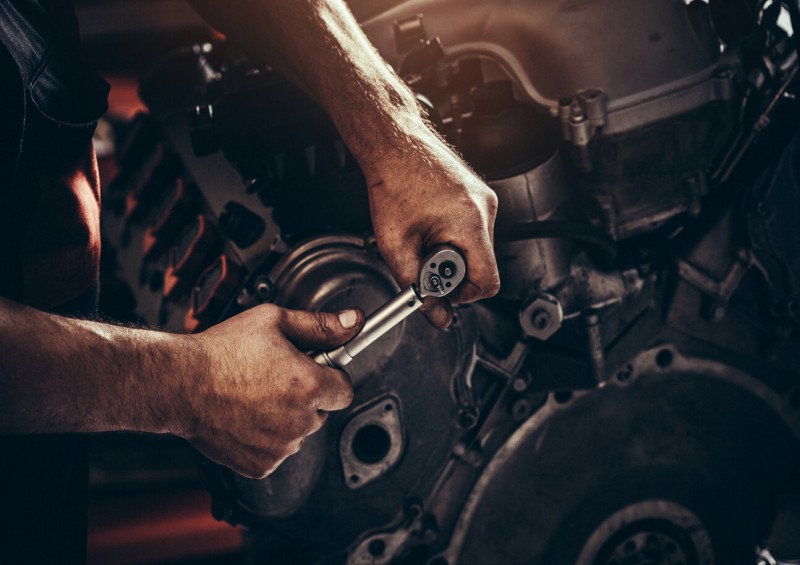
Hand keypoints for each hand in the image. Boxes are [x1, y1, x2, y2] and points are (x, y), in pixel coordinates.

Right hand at [184, 305, 363, 478]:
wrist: (179, 383)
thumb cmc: (222, 351)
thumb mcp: (274, 321)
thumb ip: (320, 325)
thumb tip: (354, 321)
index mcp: (308, 385)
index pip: (345, 390)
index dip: (331, 378)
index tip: (315, 372)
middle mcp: (299, 420)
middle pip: (320, 412)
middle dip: (305, 397)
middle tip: (274, 379)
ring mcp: (280, 447)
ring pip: (298, 433)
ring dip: (286, 418)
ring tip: (253, 395)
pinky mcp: (261, 465)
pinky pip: (275, 452)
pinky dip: (265, 438)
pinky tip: (244, 416)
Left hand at [364, 126, 500, 326]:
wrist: (393, 142)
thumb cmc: (392, 182)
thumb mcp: (396, 245)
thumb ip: (416, 287)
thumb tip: (436, 315)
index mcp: (471, 223)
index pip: (489, 282)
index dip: (464, 295)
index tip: (443, 290)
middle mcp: (487, 209)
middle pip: (483, 264)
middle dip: (452, 269)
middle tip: (423, 254)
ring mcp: (485, 199)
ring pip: (477, 247)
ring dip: (451, 250)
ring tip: (424, 232)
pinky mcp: (478, 193)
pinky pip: (473, 228)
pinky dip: (453, 234)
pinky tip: (430, 220)